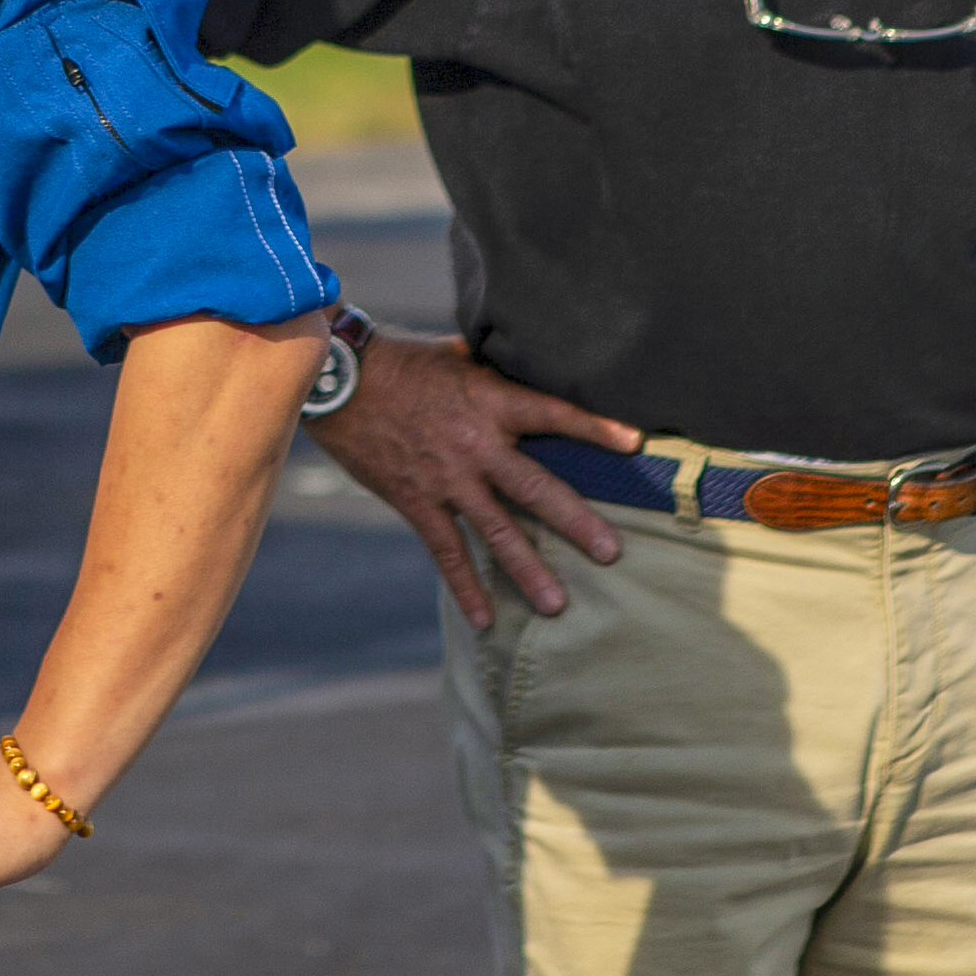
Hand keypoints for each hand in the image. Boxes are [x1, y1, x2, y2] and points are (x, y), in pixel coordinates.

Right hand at [308, 330, 643, 625]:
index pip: (553, 413)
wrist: (342, 381)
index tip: (634, 444)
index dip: (595, 427)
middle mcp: (476, 445)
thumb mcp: (458, 356)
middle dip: (576, 522)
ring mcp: (447, 480)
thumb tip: (538, 365)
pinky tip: (485, 619)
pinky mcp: (418, 502)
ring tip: (558, 605)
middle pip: (536, 488)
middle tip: (612, 554)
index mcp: (491, 401)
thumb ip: (499, 371)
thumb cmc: (403, 361)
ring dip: (528, 570)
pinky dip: (464, 587)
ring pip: (496, 531)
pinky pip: (447, 552)